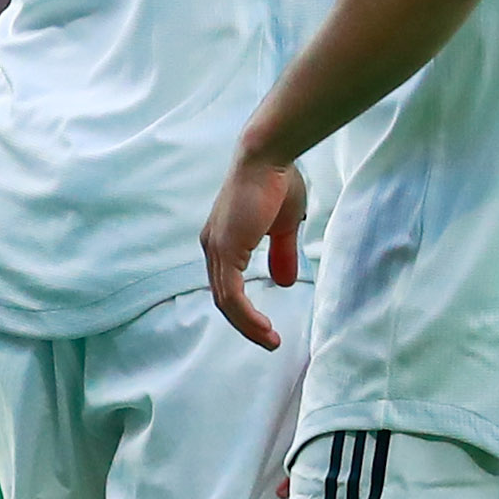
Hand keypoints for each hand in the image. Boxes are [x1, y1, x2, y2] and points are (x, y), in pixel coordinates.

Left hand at [202, 142, 306, 351]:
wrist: (268, 157)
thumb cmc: (277, 183)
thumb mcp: (283, 227)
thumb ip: (281, 254)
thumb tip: (285, 283)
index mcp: (223, 243)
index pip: (228, 286)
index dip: (245, 310)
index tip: (266, 326)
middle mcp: (212, 248)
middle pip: (224, 299)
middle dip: (246, 324)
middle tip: (269, 341)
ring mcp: (216, 249)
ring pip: (226, 301)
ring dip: (248, 325)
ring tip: (269, 340)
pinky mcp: (225, 249)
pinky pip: (231, 293)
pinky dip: (246, 315)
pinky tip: (263, 327)